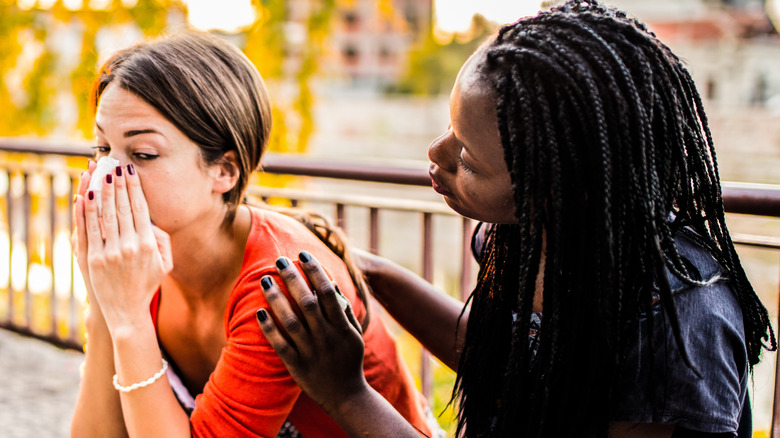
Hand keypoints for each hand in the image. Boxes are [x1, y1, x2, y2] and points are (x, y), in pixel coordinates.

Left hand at [77, 164, 172, 331]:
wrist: (127, 312)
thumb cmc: (147, 284)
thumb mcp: (166, 264)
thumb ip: (162, 240)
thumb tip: (151, 220)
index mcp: (148, 245)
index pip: (139, 209)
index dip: (133, 188)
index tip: (129, 171)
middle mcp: (129, 246)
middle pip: (121, 207)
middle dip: (117, 184)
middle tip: (114, 165)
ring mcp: (109, 253)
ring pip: (103, 215)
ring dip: (101, 192)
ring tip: (99, 173)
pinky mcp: (94, 259)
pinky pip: (88, 230)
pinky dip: (85, 211)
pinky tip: (84, 196)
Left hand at [256, 252, 366, 414]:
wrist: (346, 396)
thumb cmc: (350, 360)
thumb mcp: (354, 334)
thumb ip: (344, 310)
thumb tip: (330, 284)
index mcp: (341, 326)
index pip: (326, 292)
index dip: (315, 270)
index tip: (302, 254)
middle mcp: (326, 337)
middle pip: (307, 302)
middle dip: (293, 278)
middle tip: (280, 260)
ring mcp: (311, 352)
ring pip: (291, 321)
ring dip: (277, 299)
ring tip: (265, 280)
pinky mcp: (297, 366)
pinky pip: (281, 345)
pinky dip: (270, 329)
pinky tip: (259, 313)